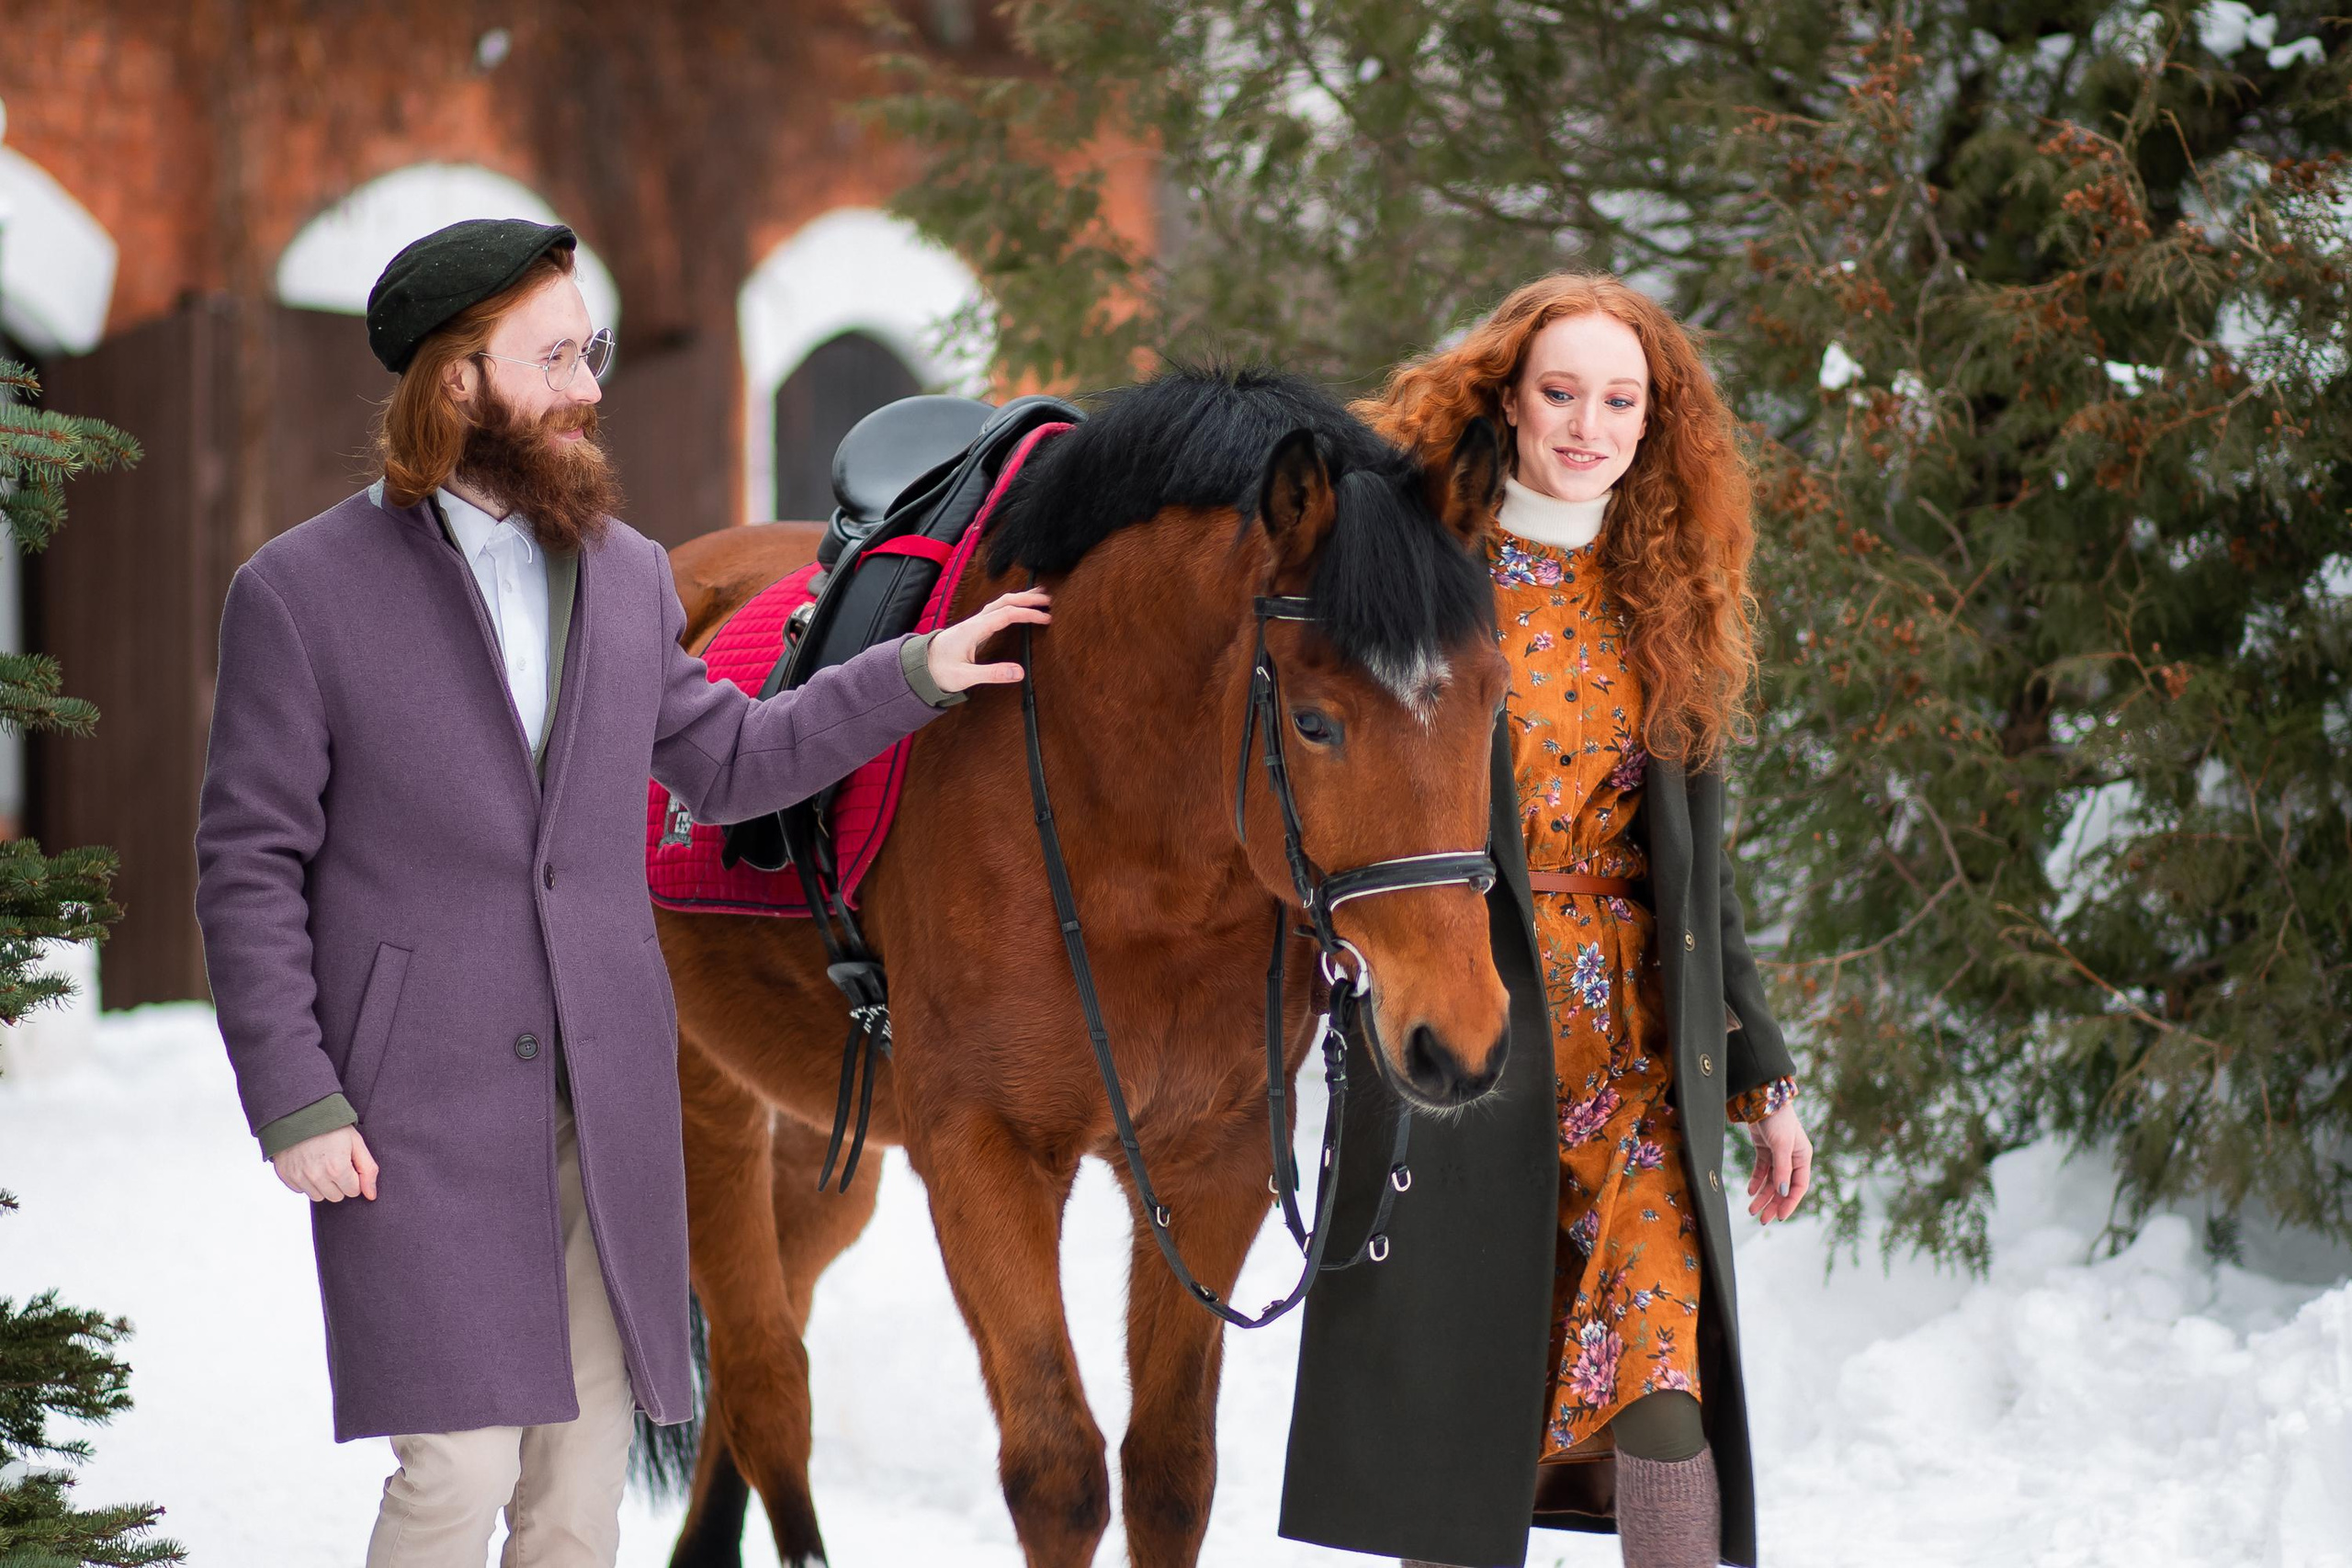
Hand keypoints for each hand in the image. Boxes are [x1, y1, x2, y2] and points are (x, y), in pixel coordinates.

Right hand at [272, 1125, 378, 1202]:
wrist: (300, 1113)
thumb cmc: (331, 1126)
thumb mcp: (356, 1142)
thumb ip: (368, 1170)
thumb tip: (371, 1195)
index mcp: (337, 1169)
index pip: (353, 1191)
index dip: (354, 1177)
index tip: (348, 1162)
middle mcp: (317, 1177)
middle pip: (336, 1197)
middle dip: (340, 1183)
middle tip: (336, 1162)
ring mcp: (299, 1178)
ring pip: (318, 1197)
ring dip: (323, 1185)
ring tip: (322, 1163)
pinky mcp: (286, 1176)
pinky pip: (301, 1190)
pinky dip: (307, 1181)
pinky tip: (308, 1164)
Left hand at [925, 590, 1052, 693]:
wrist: (920, 666)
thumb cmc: (940, 671)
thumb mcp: (965, 677)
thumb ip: (992, 674)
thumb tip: (1020, 672)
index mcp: (973, 630)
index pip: (1006, 615)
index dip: (1027, 614)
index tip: (1046, 618)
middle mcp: (974, 622)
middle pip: (1003, 602)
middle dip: (1026, 599)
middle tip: (1049, 600)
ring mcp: (974, 623)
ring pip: (1000, 603)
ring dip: (1020, 598)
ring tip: (1039, 597)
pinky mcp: (975, 628)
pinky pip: (996, 610)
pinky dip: (1012, 605)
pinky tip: (1019, 608)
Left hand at [1745, 1103, 1810, 1223]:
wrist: (1763, 1098)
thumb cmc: (1778, 1120)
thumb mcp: (1782, 1145)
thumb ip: (1783, 1170)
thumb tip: (1783, 1193)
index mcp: (1802, 1158)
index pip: (1798, 1187)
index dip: (1789, 1203)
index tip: (1779, 1217)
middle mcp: (1792, 1158)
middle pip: (1783, 1187)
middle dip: (1773, 1204)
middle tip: (1762, 1219)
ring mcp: (1778, 1154)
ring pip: (1771, 1181)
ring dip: (1762, 1195)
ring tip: (1752, 1210)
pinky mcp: (1765, 1149)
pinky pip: (1762, 1170)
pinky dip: (1756, 1181)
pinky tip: (1750, 1191)